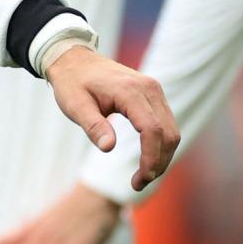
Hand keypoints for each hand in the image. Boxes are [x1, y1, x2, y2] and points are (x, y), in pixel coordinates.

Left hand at [44, 45, 178, 190]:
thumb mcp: (74, 105)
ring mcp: (154, 90)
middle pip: (168, 133)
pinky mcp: (154, 95)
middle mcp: (149, 88)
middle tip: (138, 184)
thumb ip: (93, 125)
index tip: (140, 179)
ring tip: (142, 177)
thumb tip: (109, 148)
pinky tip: (146, 160)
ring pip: (171, 130)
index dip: (150, 158)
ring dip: (162, 156)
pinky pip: (166, 124)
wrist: (74, 59)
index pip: (152, 130)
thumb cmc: (71, 83)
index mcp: (130, 90)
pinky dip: (160, 144)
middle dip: (158, 162)